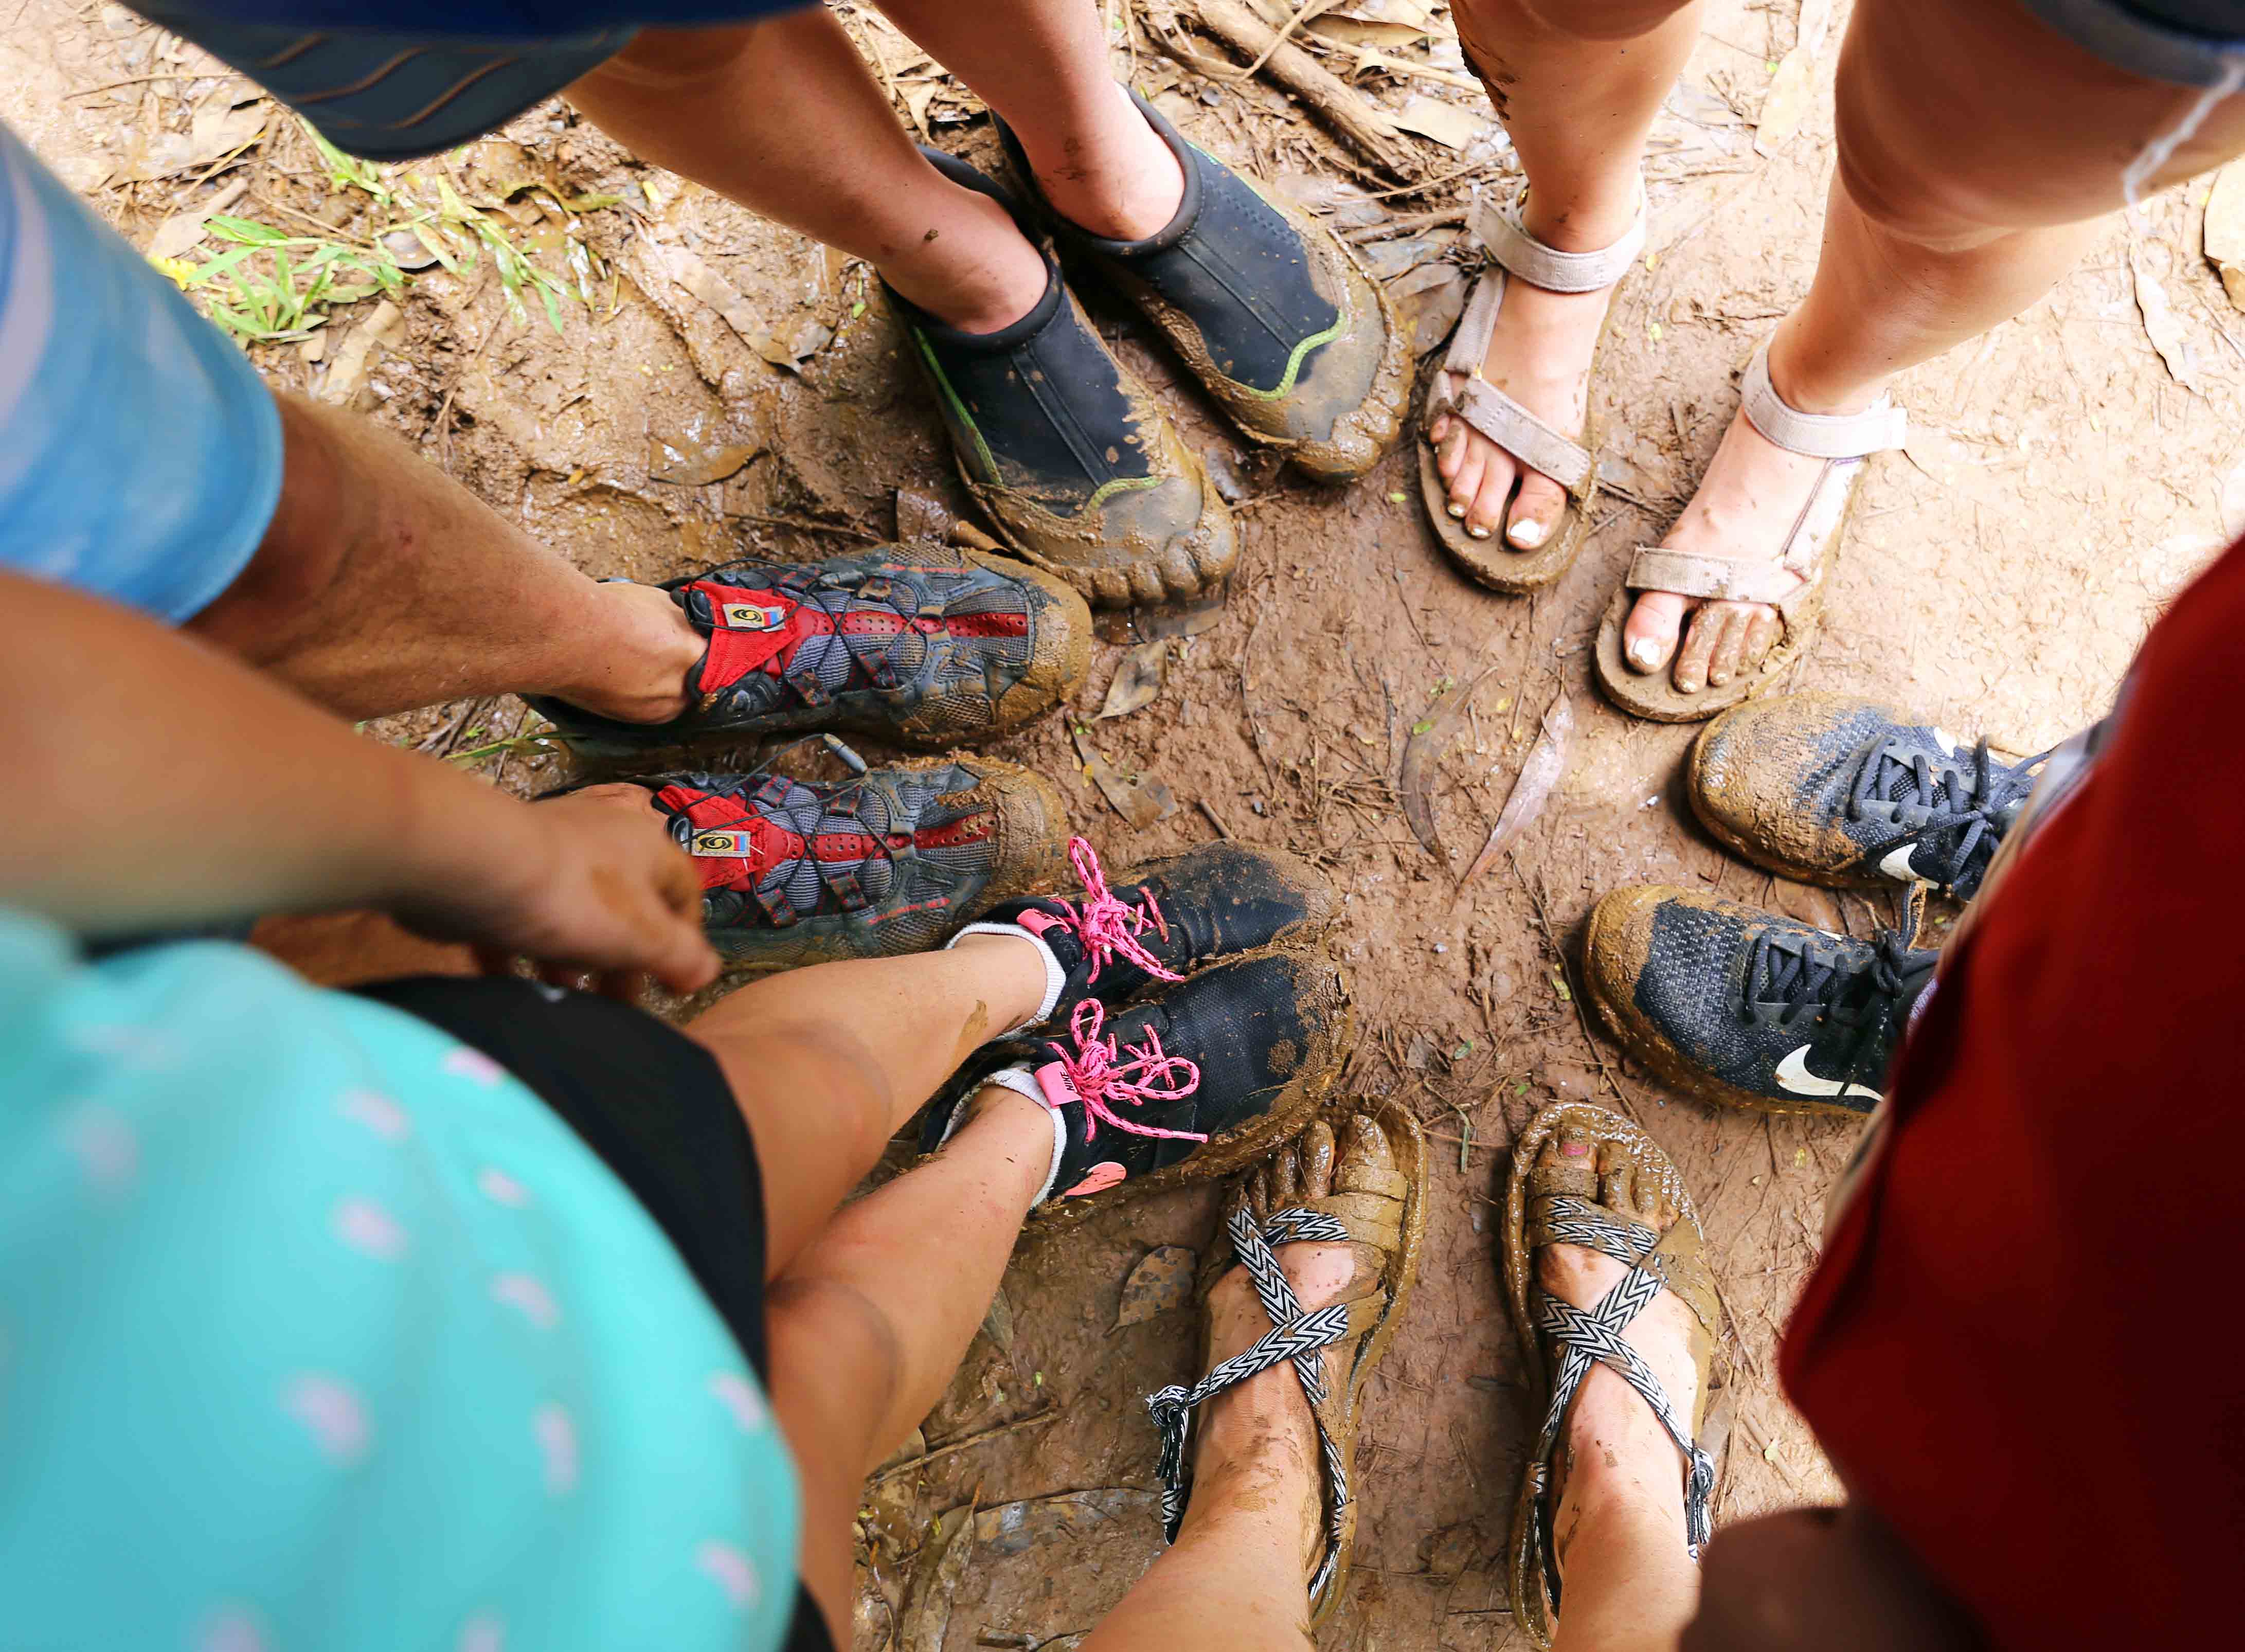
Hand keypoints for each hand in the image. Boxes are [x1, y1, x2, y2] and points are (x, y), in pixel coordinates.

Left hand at [392, 785, 718, 996]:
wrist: (468, 863)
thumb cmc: (573, 896)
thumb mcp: (643, 936)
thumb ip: (681, 957)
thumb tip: (707, 972)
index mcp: (647, 847)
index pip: (685, 893)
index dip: (685, 943)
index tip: (672, 986)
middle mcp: (600, 840)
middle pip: (626, 909)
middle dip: (622, 962)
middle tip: (613, 1006)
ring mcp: (545, 852)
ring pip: (571, 915)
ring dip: (571, 962)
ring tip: (563, 1001)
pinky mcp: (496, 871)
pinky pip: (517, 917)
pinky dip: (517, 952)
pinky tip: (510, 985)